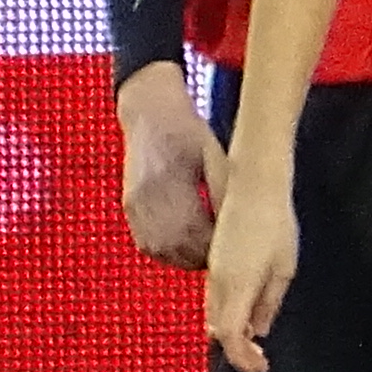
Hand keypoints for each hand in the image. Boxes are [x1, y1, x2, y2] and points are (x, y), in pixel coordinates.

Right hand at [115, 61, 221, 268]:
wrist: (150, 115)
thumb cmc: (188, 133)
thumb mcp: (214, 157)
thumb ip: (224, 191)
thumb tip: (243, 223)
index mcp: (171, 184)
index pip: (193, 233)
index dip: (214, 248)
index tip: (234, 251)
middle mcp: (147, 199)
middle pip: (175, 248)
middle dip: (201, 256)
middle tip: (225, 255)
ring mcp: (134, 206)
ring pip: (160, 250)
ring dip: (184, 256)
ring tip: (208, 249)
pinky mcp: (129, 208)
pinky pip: (148, 243)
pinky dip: (169, 250)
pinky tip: (187, 242)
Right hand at [204, 164, 299, 371]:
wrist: (253, 187)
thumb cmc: (276, 225)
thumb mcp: (284, 268)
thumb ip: (269, 302)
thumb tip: (259, 331)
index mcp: (238, 286)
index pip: (231, 336)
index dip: (242, 358)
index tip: (260, 368)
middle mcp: (218, 282)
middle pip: (218, 329)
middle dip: (236, 352)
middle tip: (258, 365)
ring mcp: (212, 271)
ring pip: (213, 314)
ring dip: (230, 335)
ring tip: (253, 349)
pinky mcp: (213, 261)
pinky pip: (213, 299)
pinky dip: (225, 316)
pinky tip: (242, 320)